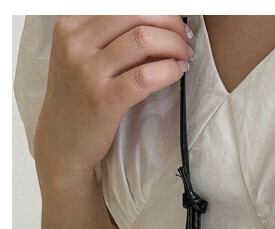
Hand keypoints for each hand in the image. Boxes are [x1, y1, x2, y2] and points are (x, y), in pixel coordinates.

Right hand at [34, 16, 191, 176]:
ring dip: (174, 46)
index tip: (174, 23)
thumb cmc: (79, 98)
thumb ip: (111, 38)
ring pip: (143, 40)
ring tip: (185, 57)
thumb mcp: (84, 57)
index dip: (157, 11)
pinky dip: (169, 70)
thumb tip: (156, 24)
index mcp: (71, 25)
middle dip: (170, 24)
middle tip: (186, 40)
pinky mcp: (103, 100)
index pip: (123, 5)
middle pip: (136, 15)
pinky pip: (145, 76)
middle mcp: (76, 42)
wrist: (62, 142)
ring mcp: (88, 71)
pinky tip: (178, 72)